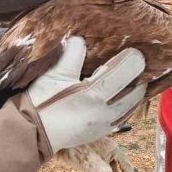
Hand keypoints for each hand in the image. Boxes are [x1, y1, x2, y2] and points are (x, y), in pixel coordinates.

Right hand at [28, 36, 146, 152]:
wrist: (32, 133)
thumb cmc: (42, 102)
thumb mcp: (55, 74)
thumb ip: (72, 54)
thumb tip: (81, 38)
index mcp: (94, 94)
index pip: (125, 73)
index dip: (133, 59)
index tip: (136, 51)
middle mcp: (105, 112)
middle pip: (135, 92)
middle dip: (139, 77)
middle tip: (140, 64)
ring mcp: (105, 125)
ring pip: (131, 107)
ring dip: (135, 92)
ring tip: (135, 79)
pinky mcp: (101, 133)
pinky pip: (122, 117)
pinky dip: (127, 105)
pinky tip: (123, 96)